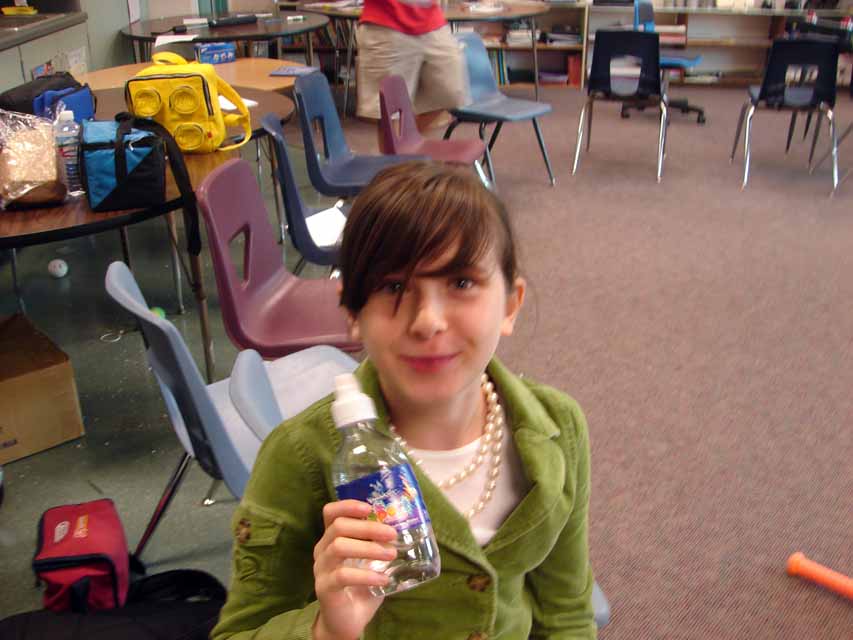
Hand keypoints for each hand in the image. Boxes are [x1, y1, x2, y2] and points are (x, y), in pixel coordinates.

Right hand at [312, 500, 397, 639]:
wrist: (348, 621)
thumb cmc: (361, 586)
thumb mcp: (372, 562)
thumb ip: (381, 545)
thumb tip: (407, 528)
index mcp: (331, 539)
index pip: (331, 513)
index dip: (348, 506)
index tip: (369, 507)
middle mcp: (322, 550)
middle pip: (338, 527)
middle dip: (368, 527)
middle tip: (392, 534)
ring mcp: (321, 569)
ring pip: (338, 547)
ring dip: (369, 548)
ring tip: (391, 554)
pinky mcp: (324, 588)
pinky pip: (342, 576)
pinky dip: (365, 575)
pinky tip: (383, 578)